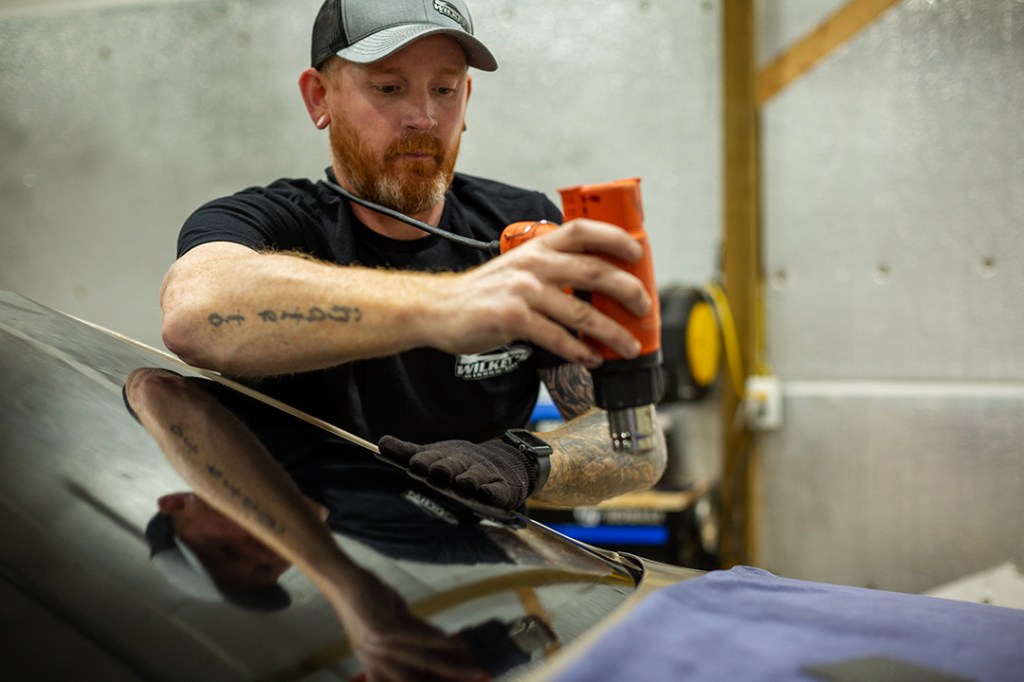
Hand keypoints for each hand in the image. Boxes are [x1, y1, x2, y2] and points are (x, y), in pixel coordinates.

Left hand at [330, 569, 489, 681]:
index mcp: (374, 664)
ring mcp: (376, 647)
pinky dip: (439, 641)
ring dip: (451, 667)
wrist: (343, 580)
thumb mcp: (396, 620)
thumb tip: (448, 643)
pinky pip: (416, 638)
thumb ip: (418, 633)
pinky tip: (456, 643)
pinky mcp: (380, 630)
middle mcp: (374, 661)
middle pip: (414, 681)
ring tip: (474, 670)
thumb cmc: (370, 599)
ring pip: (421, 662)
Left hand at [377, 436, 536, 509]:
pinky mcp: (502, 489)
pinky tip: (486, 494)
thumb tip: (380, 443)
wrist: (503, 463)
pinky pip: (497, 491)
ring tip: (463, 484)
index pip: (433, 457)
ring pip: (475, 477)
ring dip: (469, 480)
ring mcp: (484, 476)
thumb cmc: (459, 462)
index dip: (426, 459)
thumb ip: (407, 452)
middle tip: (437, 472)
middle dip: (446, 468)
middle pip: (454, 465)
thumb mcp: (434, 455)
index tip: (416, 463)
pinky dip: (492, 492)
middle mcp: (465, 464)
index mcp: (446, 456)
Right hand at [433, 219, 650, 366]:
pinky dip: (580, 351)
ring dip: (612, 333)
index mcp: (538, 247)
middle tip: (644, 308)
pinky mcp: (513, 318)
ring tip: (628, 347)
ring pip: (582, 312)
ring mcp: (524, 290)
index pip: (583, 230)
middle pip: (595, 271)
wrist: (439, 309)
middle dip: (628, 291)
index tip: (639, 252)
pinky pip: (558, 337)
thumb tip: (598, 285)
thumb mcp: (520, 267)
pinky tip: (592, 359)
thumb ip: (553, 268)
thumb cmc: (484, 292)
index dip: (615, 237)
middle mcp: (534, 264)